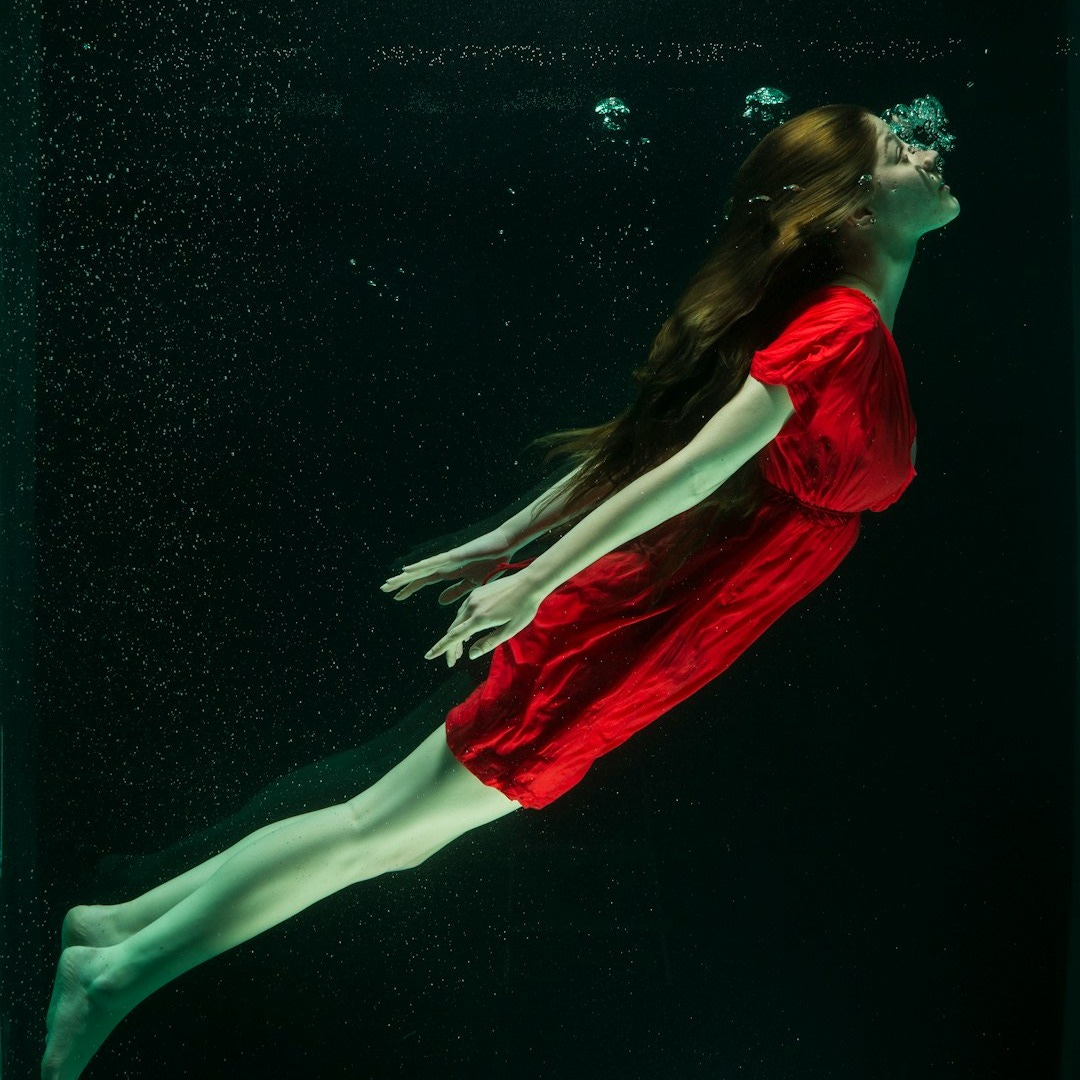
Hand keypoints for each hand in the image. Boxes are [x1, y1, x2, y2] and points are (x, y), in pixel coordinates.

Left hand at [380, 530, 515, 606]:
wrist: (504, 546)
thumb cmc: (490, 562)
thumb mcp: (471, 583)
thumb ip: (455, 591)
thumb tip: (439, 601)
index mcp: (448, 572)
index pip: (423, 582)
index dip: (410, 588)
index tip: (396, 597)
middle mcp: (443, 565)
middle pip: (418, 575)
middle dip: (402, 582)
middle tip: (384, 589)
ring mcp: (447, 559)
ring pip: (422, 569)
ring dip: (406, 575)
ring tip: (390, 581)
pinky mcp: (454, 556)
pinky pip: (434, 562)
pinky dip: (420, 566)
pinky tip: (408, 570)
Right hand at [423, 570, 543, 667]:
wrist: (530, 582)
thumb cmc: (524, 608)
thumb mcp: (510, 630)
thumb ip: (489, 642)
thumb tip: (471, 655)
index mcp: (480, 618)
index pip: (454, 636)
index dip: (441, 648)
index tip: (428, 656)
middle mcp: (472, 606)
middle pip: (453, 630)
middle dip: (450, 647)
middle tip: (452, 662)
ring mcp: (473, 598)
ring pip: (458, 620)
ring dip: (456, 635)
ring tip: (460, 651)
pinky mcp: (476, 592)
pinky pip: (463, 611)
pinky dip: (461, 623)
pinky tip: (467, 631)